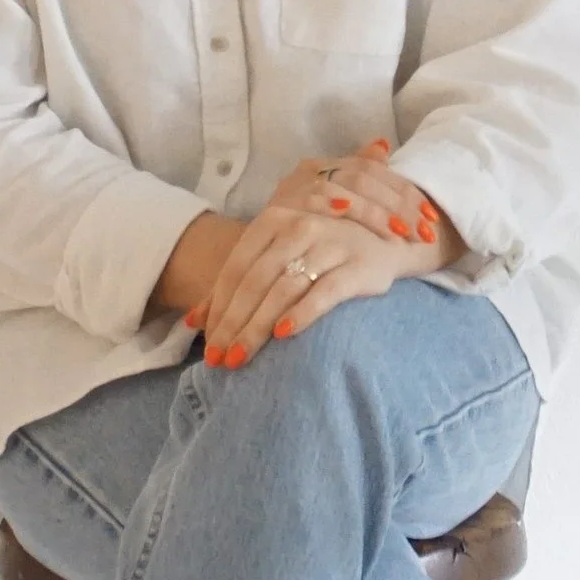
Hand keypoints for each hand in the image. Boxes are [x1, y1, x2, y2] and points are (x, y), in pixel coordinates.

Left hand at [144, 147, 431, 329]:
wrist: (386, 237)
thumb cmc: (321, 250)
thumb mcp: (279, 254)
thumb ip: (237, 283)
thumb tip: (193, 322)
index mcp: (274, 219)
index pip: (236, 268)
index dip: (218, 307)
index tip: (207, 344)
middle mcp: (299, 226)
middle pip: (255, 281)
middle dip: (233, 324)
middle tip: (220, 360)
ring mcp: (329, 243)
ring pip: (283, 289)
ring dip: (257, 327)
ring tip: (241, 357)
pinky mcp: (358, 265)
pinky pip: (324, 292)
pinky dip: (302, 313)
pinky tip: (284, 335)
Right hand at [269, 135, 433, 251]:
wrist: (250, 259)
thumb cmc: (301, 238)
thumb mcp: (333, 211)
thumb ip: (358, 180)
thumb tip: (383, 143)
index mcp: (325, 166)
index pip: (373, 168)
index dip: (405, 192)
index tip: (432, 219)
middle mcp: (308, 171)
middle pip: (363, 176)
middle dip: (399, 205)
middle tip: (425, 232)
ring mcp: (291, 190)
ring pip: (343, 188)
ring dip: (375, 213)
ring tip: (401, 235)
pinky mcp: (277, 210)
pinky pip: (313, 203)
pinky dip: (337, 209)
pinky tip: (357, 223)